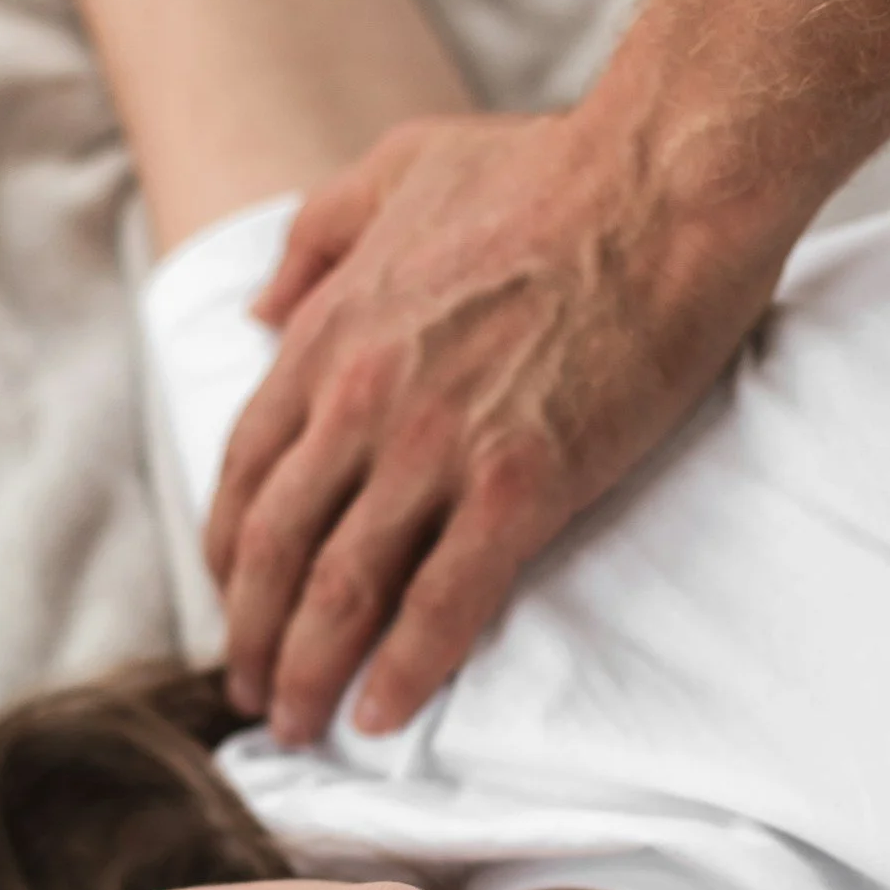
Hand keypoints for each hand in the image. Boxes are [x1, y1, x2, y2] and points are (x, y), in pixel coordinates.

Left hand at [204, 98, 797, 742]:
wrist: (663, 176)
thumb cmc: (549, 163)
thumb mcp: (398, 166)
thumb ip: (317, 238)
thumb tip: (257, 309)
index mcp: (329, 332)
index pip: (245, 469)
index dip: (226, 552)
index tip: (232, 599)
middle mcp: (361, 399)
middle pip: (273, 548)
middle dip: (250, 635)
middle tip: (250, 693)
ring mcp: (436, 447)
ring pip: (340, 590)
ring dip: (308, 671)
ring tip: (301, 726)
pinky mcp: (522, 485)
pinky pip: (444, 603)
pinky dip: (406, 671)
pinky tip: (386, 716)